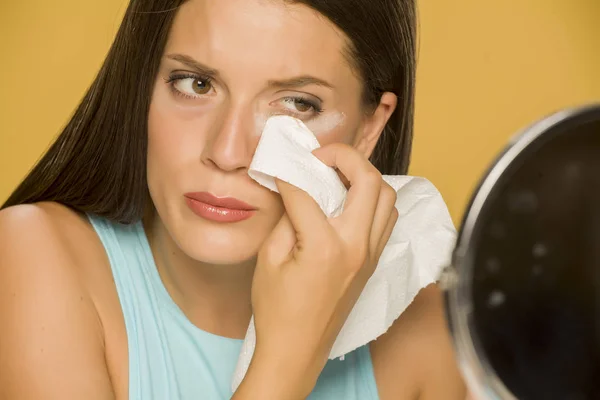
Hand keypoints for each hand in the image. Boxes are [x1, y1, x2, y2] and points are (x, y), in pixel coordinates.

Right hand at [235, 143, 398, 398]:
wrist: (297, 350)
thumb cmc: (277, 310)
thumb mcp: (270, 259)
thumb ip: (286, 217)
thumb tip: (294, 188)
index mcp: (326, 246)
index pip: (308, 191)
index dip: (289, 173)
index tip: (279, 165)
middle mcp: (357, 246)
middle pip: (368, 180)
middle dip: (345, 156)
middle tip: (321, 155)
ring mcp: (371, 254)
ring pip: (387, 197)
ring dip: (366, 177)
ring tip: (337, 175)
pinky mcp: (373, 262)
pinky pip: (386, 219)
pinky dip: (373, 200)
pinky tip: (349, 202)